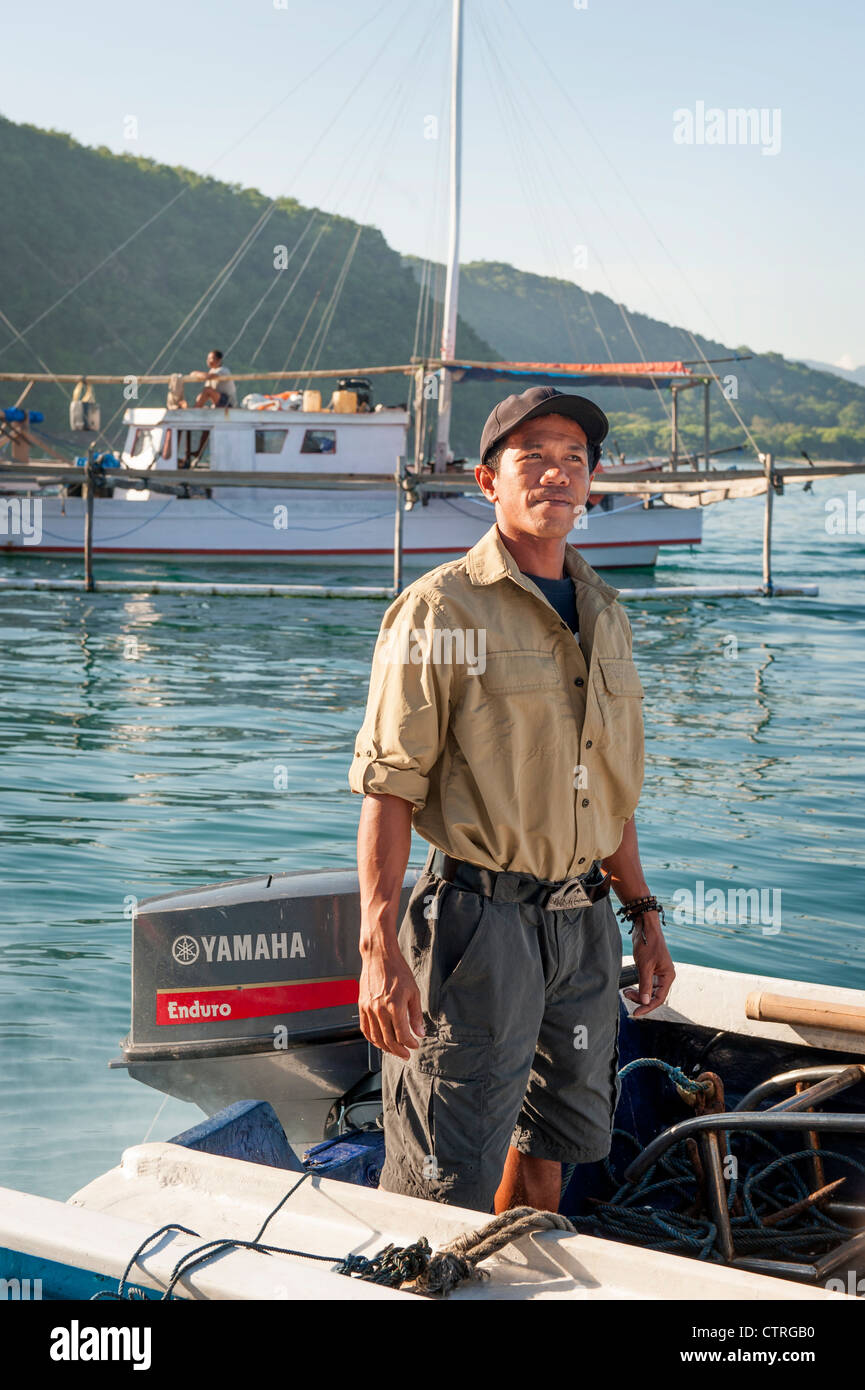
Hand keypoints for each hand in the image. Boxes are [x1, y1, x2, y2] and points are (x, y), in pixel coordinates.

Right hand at [359, 941, 424, 1059]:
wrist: (379, 956)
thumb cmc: (398, 971)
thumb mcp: (414, 992)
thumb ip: (416, 1015)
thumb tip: (419, 1032)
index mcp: (395, 1005)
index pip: (402, 1034)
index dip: (410, 1043)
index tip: (415, 1045)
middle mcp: (380, 1009)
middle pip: (388, 1039)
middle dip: (399, 1050)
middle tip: (406, 1054)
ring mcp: (368, 1008)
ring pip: (376, 1037)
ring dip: (385, 1048)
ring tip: (394, 1050)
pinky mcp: (361, 1006)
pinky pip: (364, 1028)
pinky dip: (372, 1039)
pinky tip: (379, 1042)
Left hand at [622, 911, 675, 1017]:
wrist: (645, 927)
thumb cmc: (648, 944)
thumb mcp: (645, 966)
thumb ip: (645, 985)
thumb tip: (644, 1002)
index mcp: (668, 976)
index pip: (659, 998)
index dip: (647, 1007)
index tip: (636, 1013)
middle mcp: (665, 976)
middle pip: (654, 996)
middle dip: (640, 999)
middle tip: (626, 995)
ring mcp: (658, 973)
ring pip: (649, 990)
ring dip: (638, 993)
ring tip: (625, 992)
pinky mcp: (651, 969)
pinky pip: (646, 983)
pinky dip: (638, 987)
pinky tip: (630, 988)